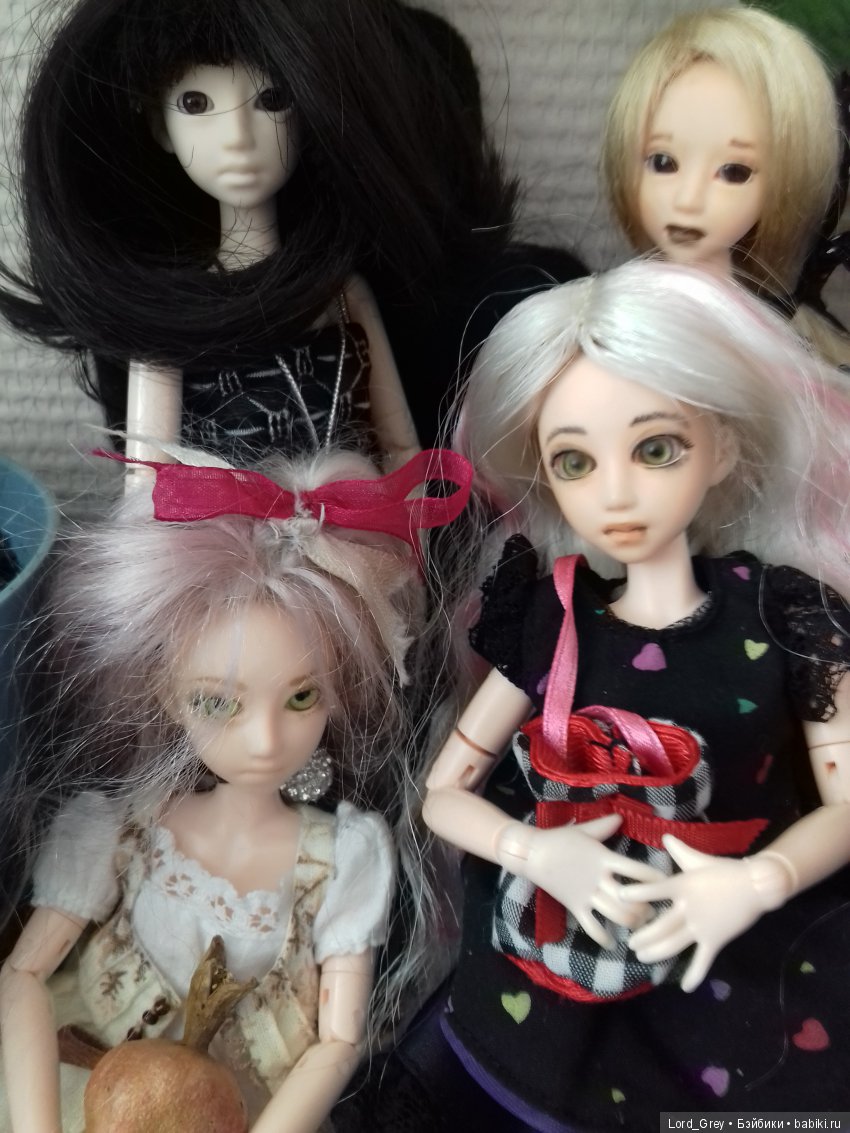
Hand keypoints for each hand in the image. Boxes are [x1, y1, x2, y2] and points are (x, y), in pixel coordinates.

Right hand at [499, 815, 665, 949]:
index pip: (635, 869)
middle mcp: (599, 879)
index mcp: (604, 859)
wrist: (532, 853)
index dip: (654, 878)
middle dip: (646, 907)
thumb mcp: (584, 830)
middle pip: (630, 898)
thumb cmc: (560, 839)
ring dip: (631, 922)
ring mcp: (587, 895)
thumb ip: (604, 827)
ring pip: (615, 915)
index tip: (667, 884)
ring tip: (639, 925)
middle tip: (656, 910)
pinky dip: (603, 937)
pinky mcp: (575, 906)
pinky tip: (612, 942)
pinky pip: (591, 926)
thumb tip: (621, 817)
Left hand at [623, 835, 792, 991]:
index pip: (656, 888)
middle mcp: (688, 907)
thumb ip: (680, 852)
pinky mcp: (715, 939)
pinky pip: (702, 960)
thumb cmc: (725, 870)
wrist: (757, 884)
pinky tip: (686, 988)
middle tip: (631, 944)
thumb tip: (665, 837)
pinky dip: (694, 974)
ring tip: (642, 958)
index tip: (620, 897)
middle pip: (660, 925)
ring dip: (656, 952)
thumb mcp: (699, 860)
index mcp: (682, 885)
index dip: (639, 892)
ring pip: (674, 943)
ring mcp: (701, 926)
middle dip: (643, 936)